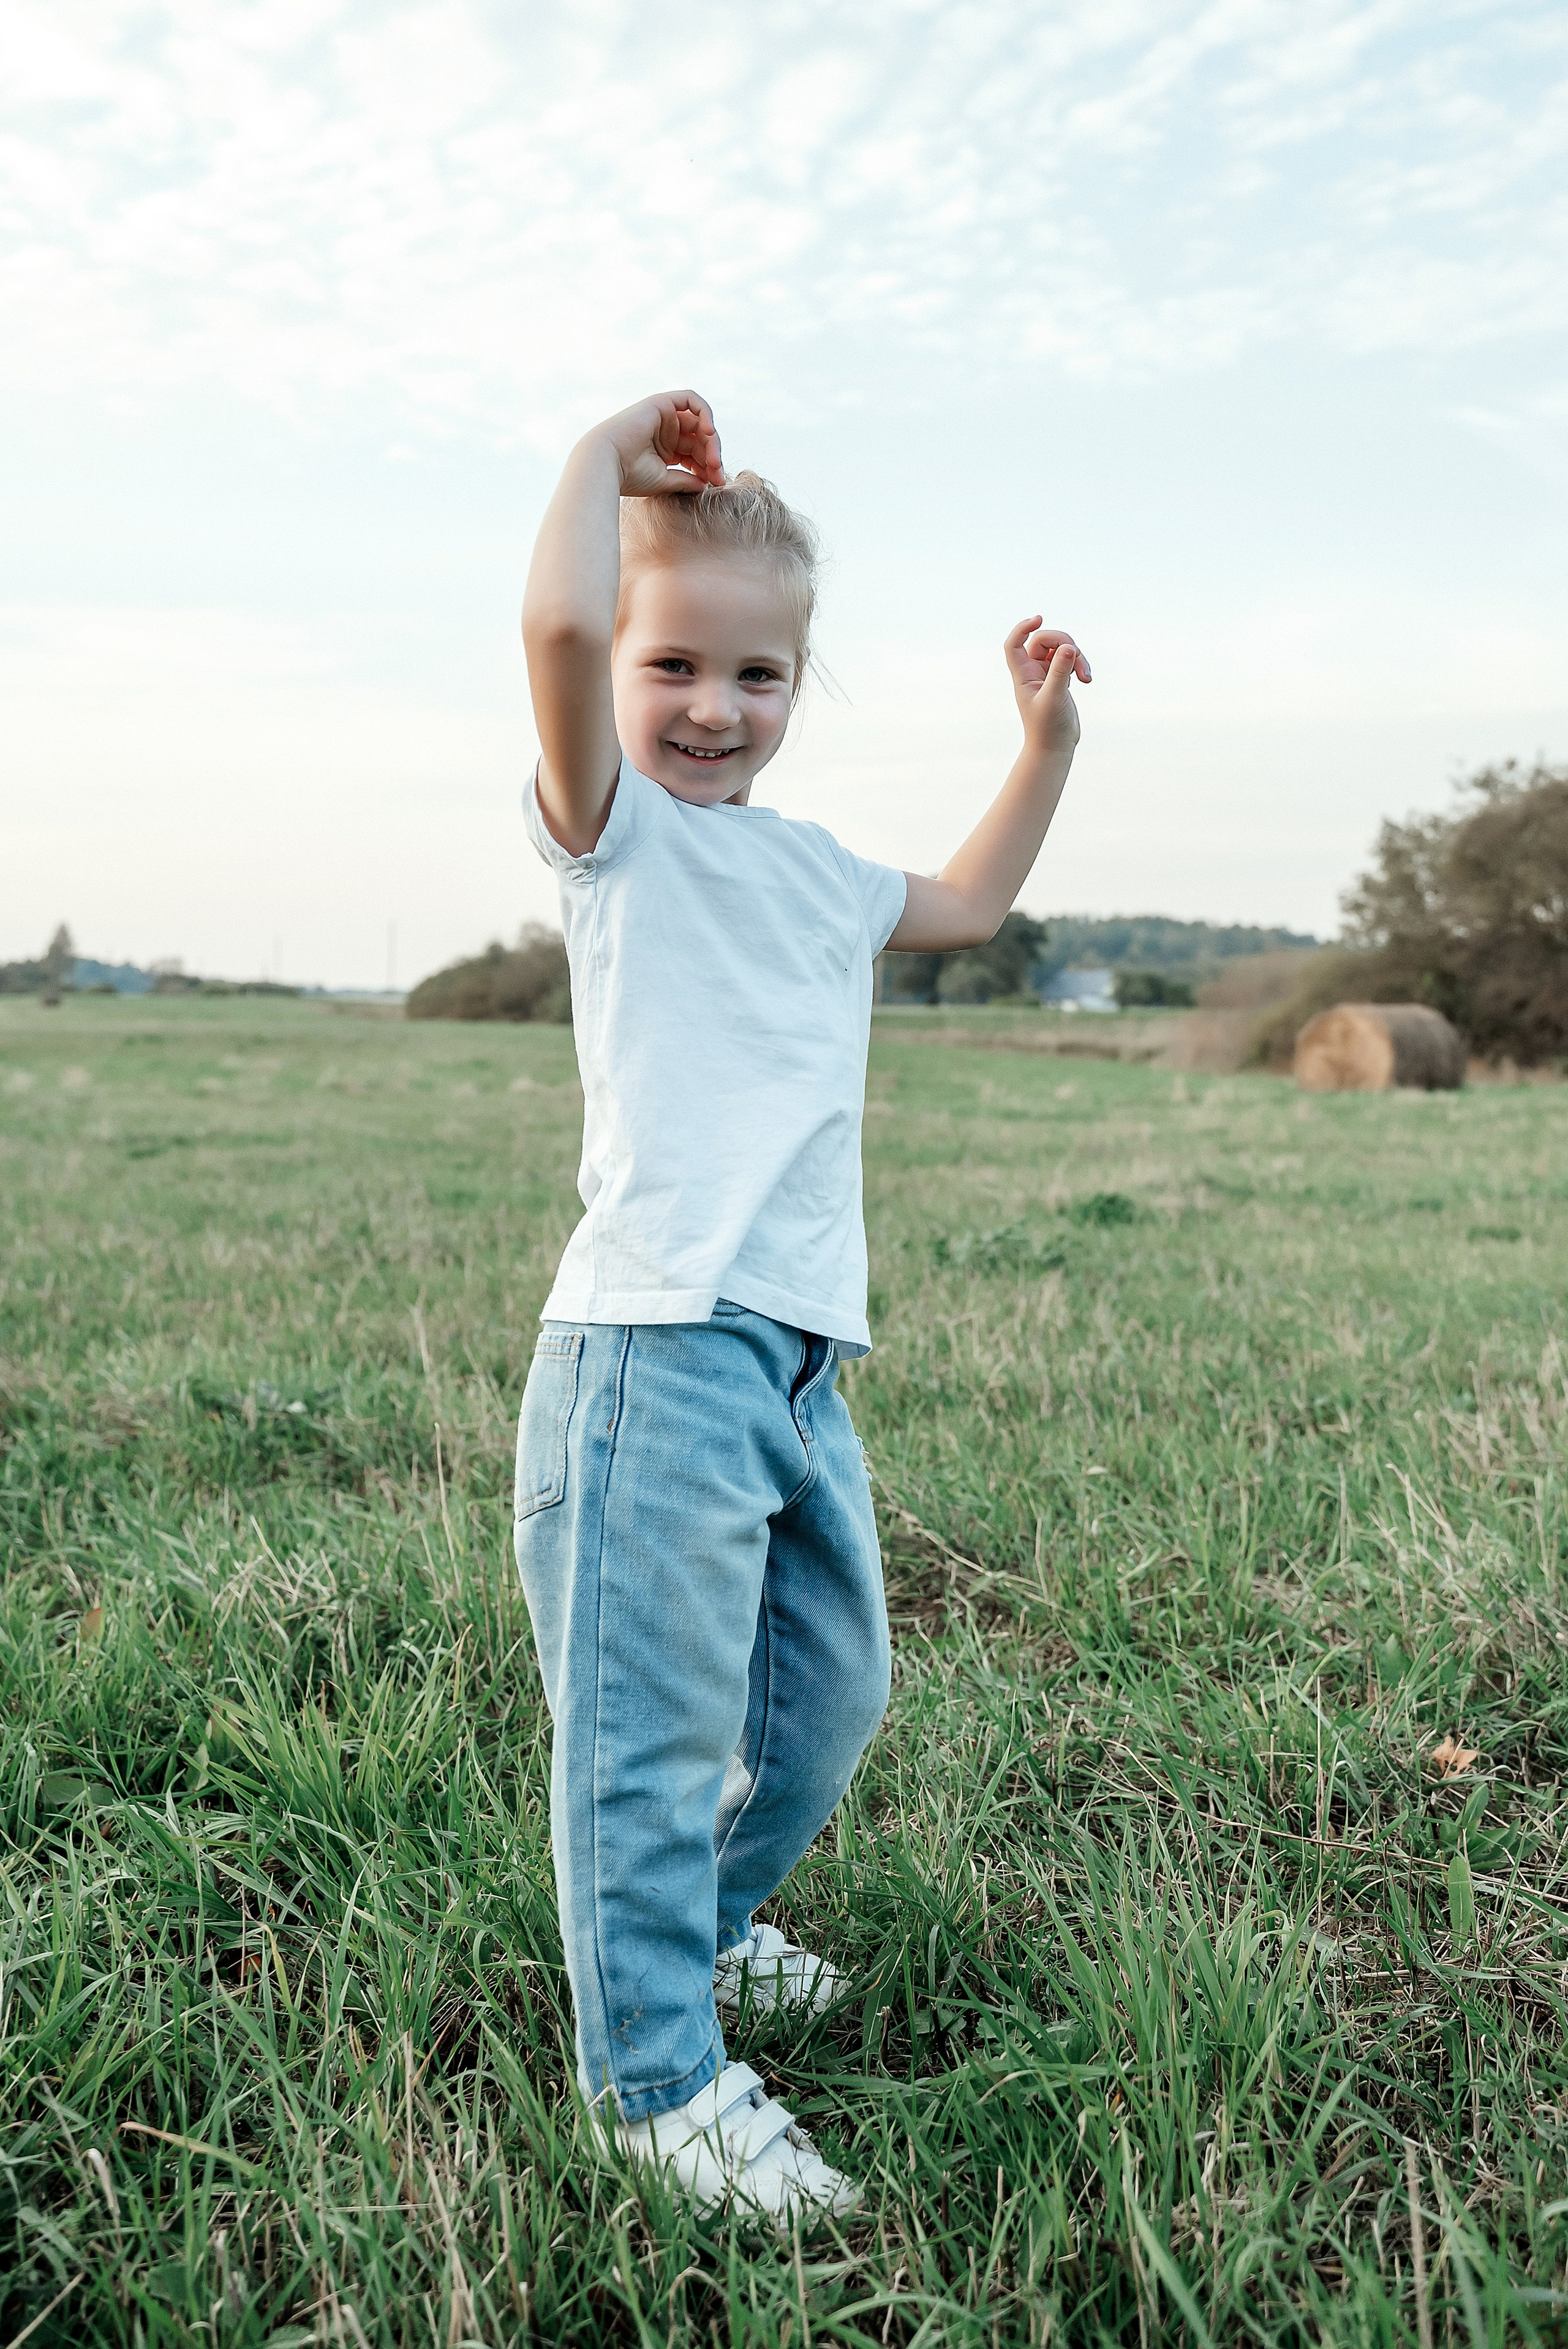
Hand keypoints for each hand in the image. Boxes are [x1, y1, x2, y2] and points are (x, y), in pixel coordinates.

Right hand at [588, 390, 725, 497]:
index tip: (716, 483)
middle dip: (712, 456)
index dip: (708, 467)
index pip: (695, 455)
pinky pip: (691, 400)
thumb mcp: (664, 481)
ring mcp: (664, 417)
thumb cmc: (629, 476)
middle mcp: (665, 432)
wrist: (606, 463)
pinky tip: (709, 433)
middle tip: (718, 475)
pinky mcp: (661, 403)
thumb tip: (706, 484)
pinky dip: (705, 413)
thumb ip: (686, 480)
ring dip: (711, 441)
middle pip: (700, 439)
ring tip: (713, 460)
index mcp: (665, 450)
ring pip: (699, 422)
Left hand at [1005, 618, 1089, 756]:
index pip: (1014, 644)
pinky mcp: (1060, 680)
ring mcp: (1047, 675)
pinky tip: (1087, 679)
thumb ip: (1060, 672)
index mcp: (1023, 675)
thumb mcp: (1054, 697)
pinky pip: (1069, 660)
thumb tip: (1069, 648)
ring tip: (1086, 676)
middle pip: (1044, 640)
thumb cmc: (1047, 728)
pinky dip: (1080, 665)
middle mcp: (1033, 672)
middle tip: (1077, 658)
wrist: (1055, 747)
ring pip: (1060, 649)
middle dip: (1064, 643)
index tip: (1039, 619)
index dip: (1022, 628)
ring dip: (1076, 656)